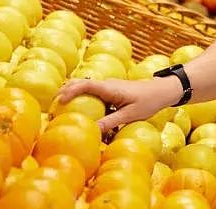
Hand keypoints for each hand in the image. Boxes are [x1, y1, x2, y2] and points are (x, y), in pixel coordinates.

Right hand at [57, 76, 182, 133]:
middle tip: (52, 106)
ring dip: (74, 95)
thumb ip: (111, 122)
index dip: (70, 91)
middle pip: (81, 83)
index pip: (85, 84)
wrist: (163, 91)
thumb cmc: (149, 102)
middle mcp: (107, 85)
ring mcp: (109, 87)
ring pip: (87, 88)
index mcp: (110, 88)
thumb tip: (91, 131)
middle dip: (66, 91)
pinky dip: (85, 100)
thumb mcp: (130, 115)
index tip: (58, 101)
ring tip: (61, 109)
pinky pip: (95, 94)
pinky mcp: (112, 92)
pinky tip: (81, 113)